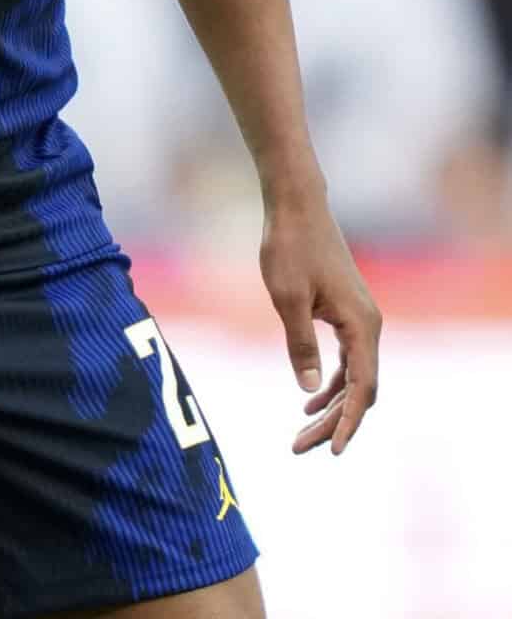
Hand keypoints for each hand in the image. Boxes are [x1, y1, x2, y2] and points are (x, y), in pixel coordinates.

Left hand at [260, 195, 381, 455]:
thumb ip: (300, 345)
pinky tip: (311, 399)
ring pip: (354, 376)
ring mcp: (360, 319)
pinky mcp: (347, 312)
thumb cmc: (290, 247)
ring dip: (332, 406)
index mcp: (361, 325)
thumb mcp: (287, 298)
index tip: (331, 451)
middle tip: (300, 448)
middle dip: (334, 422)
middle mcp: (370, 325)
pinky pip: (348, 359)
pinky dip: (333, 383)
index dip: (347, 423)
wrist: (296, 206)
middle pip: (360, 389)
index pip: (362, 388)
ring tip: (303, 433)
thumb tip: (311, 390)